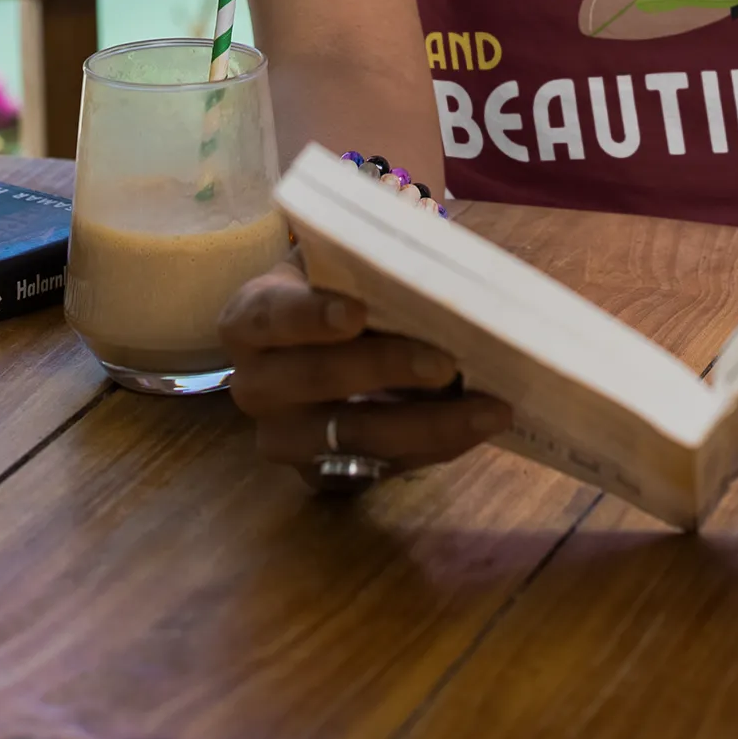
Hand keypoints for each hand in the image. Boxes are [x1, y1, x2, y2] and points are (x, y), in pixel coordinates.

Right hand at [220, 261, 512, 479]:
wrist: (321, 344)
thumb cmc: (335, 288)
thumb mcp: (338, 264)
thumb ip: (370, 262)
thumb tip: (437, 263)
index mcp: (249, 320)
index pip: (269, 317)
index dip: (310, 316)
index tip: (357, 311)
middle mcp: (255, 385)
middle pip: (317, 380)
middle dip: (387, 369)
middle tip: (447, 361)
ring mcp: (285, 439)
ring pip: (355, 437)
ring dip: (427, 423)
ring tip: (488, 406)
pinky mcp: (321, 476)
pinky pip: (381, 468)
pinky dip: (434, 446)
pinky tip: (476, 426)